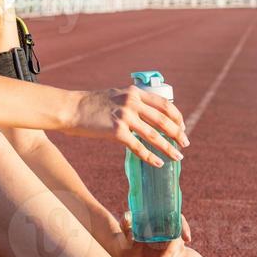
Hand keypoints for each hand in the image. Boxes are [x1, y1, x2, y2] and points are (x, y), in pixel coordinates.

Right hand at [65, 83, 189, 165]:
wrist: (71, 108)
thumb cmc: (91, 104)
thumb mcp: (116, 95)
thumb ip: (132, 101)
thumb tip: (146, 114)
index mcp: (134, 92)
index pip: (164, 104)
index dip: (177, 117)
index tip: (182, 127)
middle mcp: (132, 103)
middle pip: (164, 120)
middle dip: (178, 134)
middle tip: (185, 144)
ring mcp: (125, 117)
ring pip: (154, 135)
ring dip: (169, 148)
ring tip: (178, 157)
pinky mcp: (116, 132)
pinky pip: (138, 147)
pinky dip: (150, 157)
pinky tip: (158, 163)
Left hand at [109, 210, 191, 256]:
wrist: (128, 253)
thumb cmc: (127, 237)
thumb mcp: (126, 231)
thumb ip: (126, 224)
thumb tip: (127, 216)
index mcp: (160, 217)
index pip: (178, 218)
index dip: (184, 227)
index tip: (186, 238)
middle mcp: (169, 227)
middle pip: (179, 237)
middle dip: (171, 252)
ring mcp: (172, 240)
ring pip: (179, 249)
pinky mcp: (172, 251)